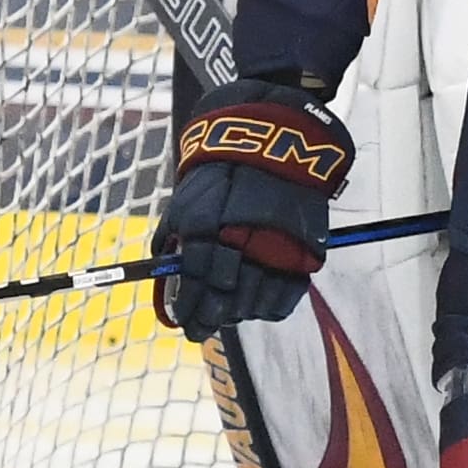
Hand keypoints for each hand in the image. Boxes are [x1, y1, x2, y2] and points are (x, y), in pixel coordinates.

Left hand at [148, 88, 350, 338]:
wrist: (275, 139)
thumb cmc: (223, 168)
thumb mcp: (188, 196)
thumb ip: (175, 236)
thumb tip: (164, 273)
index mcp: (206, 228)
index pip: (194, 285)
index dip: (187, 310)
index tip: (183, 321)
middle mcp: (240, 243)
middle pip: (223, 302)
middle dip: (208, 320)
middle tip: (200, 328)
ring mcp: (275, 249)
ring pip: (253, 305)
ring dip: (238, 315)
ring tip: (228, 315)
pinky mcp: (303, 251)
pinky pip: (286, 297)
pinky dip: (270, 309)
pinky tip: (258, 308)